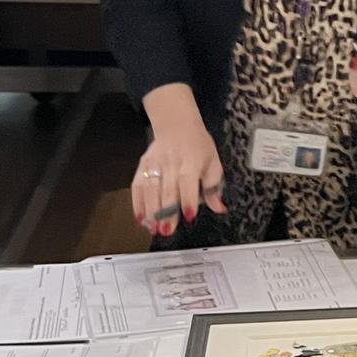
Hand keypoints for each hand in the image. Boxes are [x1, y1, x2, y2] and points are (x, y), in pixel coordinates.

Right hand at [135, 85, 226, 236]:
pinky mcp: (143, 165)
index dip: (188, 199)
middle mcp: (171, 162)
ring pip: (150, 189)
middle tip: (167, 231)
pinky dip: (137, 203)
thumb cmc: (198, 147)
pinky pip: (137, 186)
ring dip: (151, 211)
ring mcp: (155, 163)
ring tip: (153, 228)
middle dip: (167, 212)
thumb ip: (214, 188)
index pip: (188, 182)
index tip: (189, 216)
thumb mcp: (213, 163)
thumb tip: (220, 208)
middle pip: (168, 190)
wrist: (177, 125)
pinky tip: (140, 218)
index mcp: (192, 162)